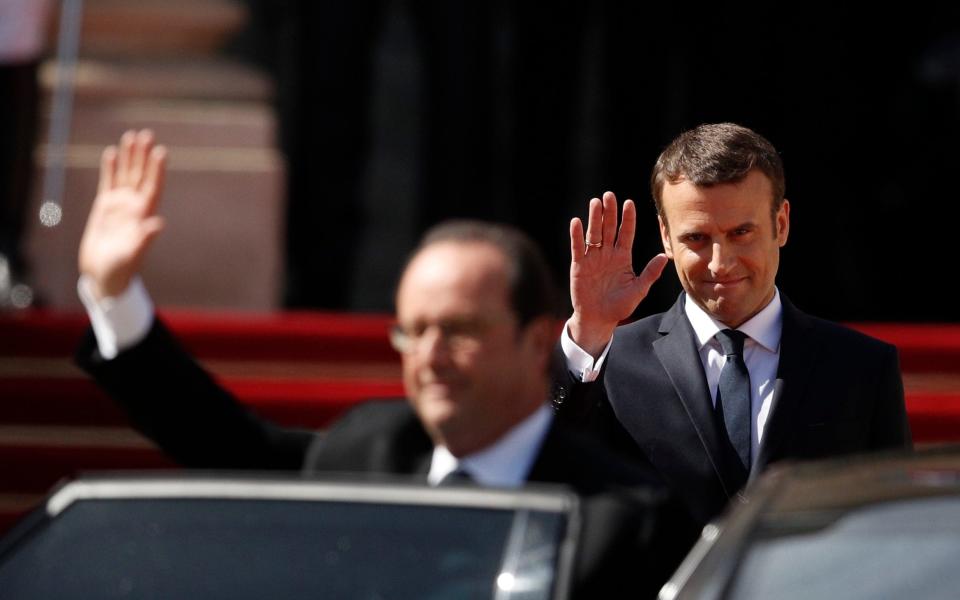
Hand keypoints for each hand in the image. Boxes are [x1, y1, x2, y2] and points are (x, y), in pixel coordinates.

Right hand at [78, 130, 166, 298]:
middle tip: (147, 134)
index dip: (157, 170)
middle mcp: (135, 207)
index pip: (153, 187)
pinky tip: (112, 153)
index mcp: (144, 216)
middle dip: (143, 155)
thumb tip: (158, 224)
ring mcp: (120, 206)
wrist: (104, 276)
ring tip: (131, 136)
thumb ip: (144, 239)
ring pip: (126, 175)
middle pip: (141, 176)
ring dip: (129, 157)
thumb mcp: (132, 255)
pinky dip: (110, 168)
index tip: (161, 151)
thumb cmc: (120, 269)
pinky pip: (108, 183)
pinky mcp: (105, 207)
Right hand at [569, 191, 667, 356]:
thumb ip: (650, 273)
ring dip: (594, 218)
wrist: (598, 319)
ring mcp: (592, 258)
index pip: (626, 233)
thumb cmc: (619, 306)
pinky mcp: (579, 265)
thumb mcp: (638, 290)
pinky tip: (576, 222)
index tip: (629, 203)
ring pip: (593, 234)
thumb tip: (665, 256)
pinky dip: (576, 235)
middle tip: (609, 195)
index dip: (627, 219)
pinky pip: (577, 247)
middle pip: (609, 228)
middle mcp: (607, 254)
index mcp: (622, 257)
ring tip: (595, 202)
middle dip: (609, 212)